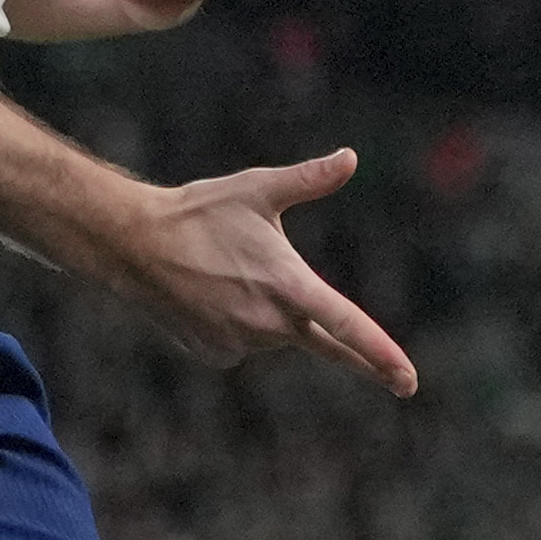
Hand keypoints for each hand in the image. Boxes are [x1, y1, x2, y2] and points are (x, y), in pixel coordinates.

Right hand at [79, 148, 418, 394]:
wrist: (132, 243)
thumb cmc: (201, 211)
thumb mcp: (258, 190)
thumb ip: (310, 179)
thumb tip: (351, 158)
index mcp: (288, 285)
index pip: (346, 325)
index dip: (380, 354)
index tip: (407, 381)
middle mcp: (267, 324)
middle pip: (313, 331)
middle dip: (306, 311)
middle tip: (261, 276)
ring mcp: (240, 344)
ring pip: (277, 334)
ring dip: (268, 311)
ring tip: (225, 274)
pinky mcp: (217, 356)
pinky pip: (245, 343)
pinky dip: (239, 323)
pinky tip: (209, 296)